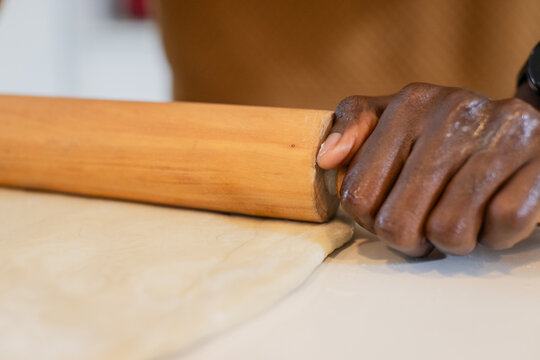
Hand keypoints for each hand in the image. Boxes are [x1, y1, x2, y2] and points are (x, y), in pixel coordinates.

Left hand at [317, 83, 539, 256]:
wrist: (525, 125)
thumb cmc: (445, 132)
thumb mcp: (393, 118)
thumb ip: (354, 128)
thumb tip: (327, 158)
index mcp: (410, 105)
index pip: (358, 195)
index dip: (369, 222)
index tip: (386, 214)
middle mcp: (454, 114)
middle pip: (397, 223)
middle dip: (409, 239)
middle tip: (423, 228)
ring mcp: (502, 137)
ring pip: (449, 232)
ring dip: (451, 241)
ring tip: (457, 218)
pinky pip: (501, 227)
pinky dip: (493, 236)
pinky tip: (490, 215)